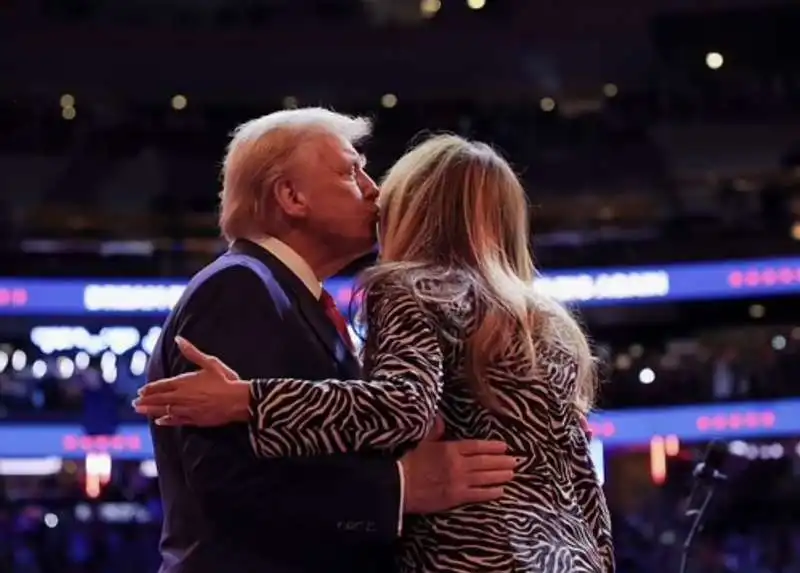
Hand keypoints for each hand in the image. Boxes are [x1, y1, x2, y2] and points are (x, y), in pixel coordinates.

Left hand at [132, 337, 249, 425]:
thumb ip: (192, 352)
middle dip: (146, 400)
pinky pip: (176, 420)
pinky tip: (159, 421)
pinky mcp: (194, 419)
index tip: (141, 391)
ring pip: (164, 410)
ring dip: (151, 410)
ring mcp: (187, 409)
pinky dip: (166, 421)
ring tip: (140, 411)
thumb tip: (178, 339)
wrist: (238, 400)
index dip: (150, 388)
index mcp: (185, 382)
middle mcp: (182, 397)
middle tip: (134, 403)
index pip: (162, 385)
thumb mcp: (210, 362)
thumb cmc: (226, 380)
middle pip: (160, 398)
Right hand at [399, 420, 515, 513]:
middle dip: (501, 461)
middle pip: (485, 462)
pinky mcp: (456, 497)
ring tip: (511, 473)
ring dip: (500, 475)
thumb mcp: (421, 442)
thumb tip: (439, 418)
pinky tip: (500, 491)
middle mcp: (457, 464)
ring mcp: (458, 481)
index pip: (476, 446)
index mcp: (449, 449)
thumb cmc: (409, 463)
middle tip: (515, 460)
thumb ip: (434, 430)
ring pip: (485, 477)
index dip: (491, 446)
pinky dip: (490, 492)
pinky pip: (478, 494)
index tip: (503, 446)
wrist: (400, 486)